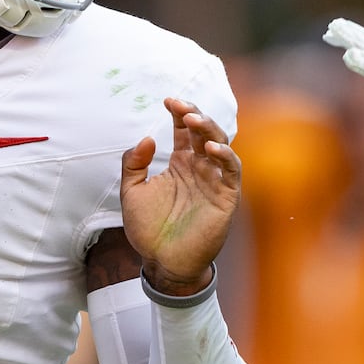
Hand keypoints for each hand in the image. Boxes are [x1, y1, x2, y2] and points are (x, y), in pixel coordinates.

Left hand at [119, 98, 241, 295]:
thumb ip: (133, 164)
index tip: (168, 101)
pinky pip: (231, 171)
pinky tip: (209, 148)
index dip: (179, 113)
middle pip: (204, 132)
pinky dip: (224, 156)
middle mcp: (199, 168)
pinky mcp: (226, 197)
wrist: (163, 262)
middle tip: (181, 107)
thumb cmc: (149, 229)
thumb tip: (147, 138)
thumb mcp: (132, 192)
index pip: (184, 131)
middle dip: (195, 115)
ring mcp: (214, 181)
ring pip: (221, 145)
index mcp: (180, 164)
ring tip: (193, 120)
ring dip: (210, 130)